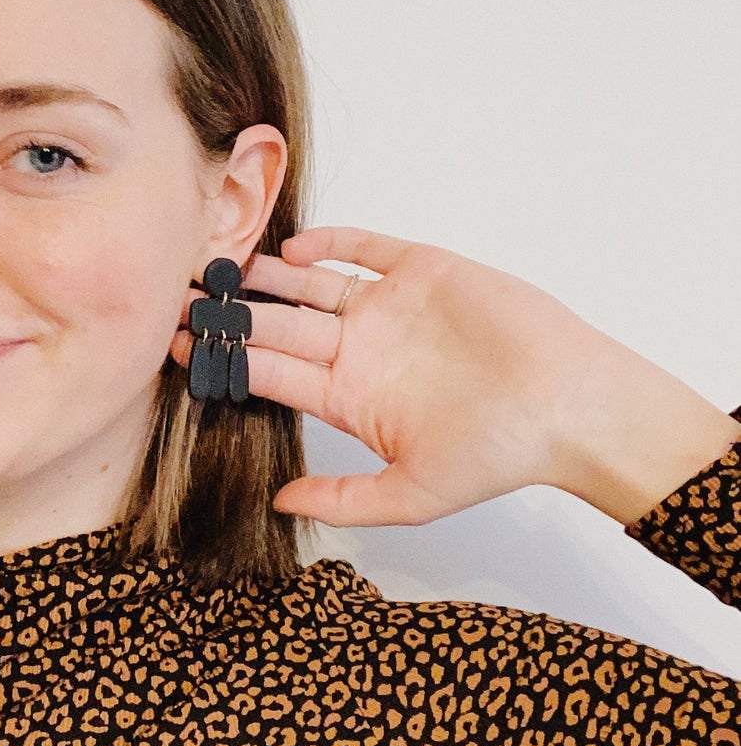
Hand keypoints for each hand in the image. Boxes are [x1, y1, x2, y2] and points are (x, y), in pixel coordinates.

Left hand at [170, 226, 739, 526]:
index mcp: (351, 399)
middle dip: (230, 312)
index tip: (177, 345)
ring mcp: (389, 309)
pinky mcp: (423, 271)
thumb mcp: (412, 493)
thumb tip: (277, 501)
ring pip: (311, 284)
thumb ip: (345, 498)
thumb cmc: (500, 455)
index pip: (272, 373)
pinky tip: (293, 247)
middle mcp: (361, 351)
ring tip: (220, 263)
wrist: (569, 406)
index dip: (226, 358)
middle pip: (279, 324)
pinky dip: (330, 243)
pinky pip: (365, 250)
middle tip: (180, 294)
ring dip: (266, 274)